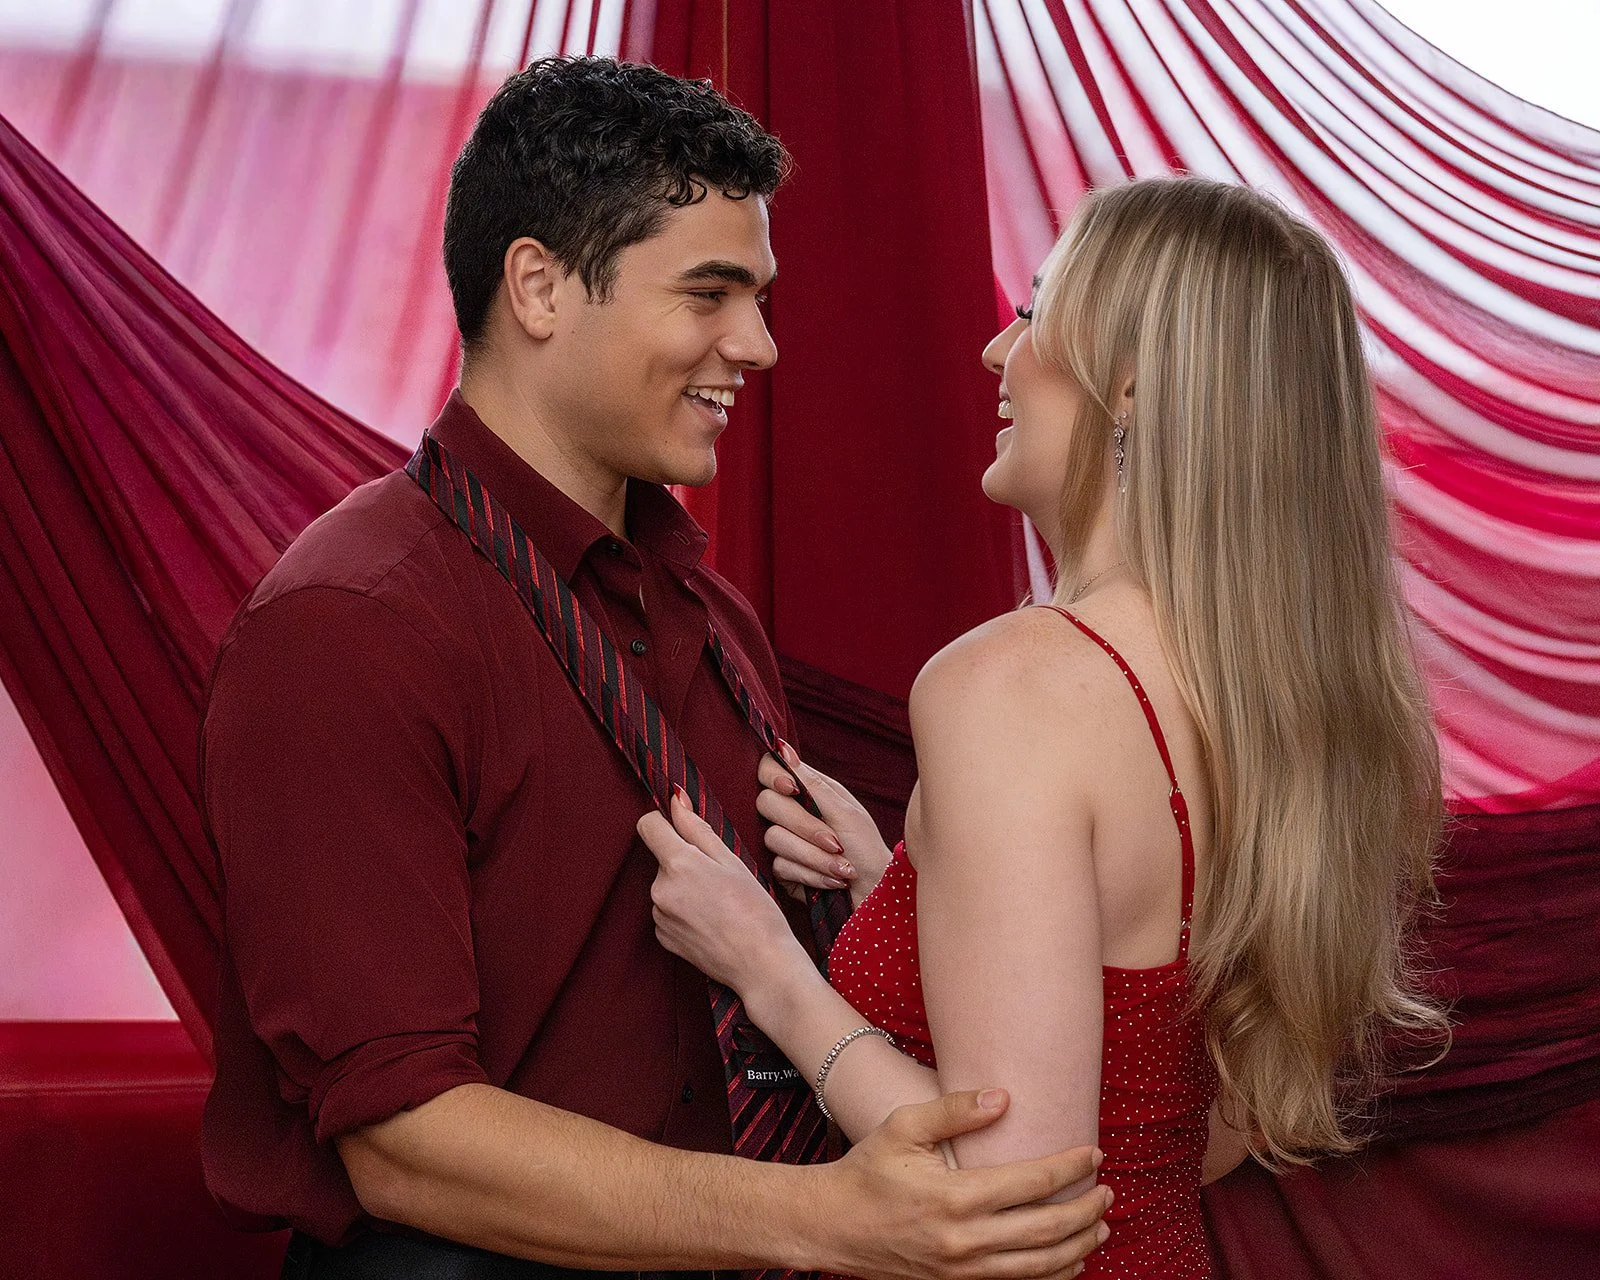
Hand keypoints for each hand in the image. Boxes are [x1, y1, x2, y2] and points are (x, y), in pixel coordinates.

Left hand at [640, 789, 810, 994]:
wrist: (761, 964)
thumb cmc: (755, 910)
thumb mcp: (731, 861)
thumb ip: (697, 829)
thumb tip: (675, 801)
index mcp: (678, 865)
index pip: (648, 825)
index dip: (664, 821)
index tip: (682, 828)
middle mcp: (659, 890)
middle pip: (662, 858)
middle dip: (684, 860)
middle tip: (719, 877)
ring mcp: (658, 916)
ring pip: (666, 885)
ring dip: (684, 887)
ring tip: (718, 903)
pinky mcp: (662, 937)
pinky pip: (667, 911)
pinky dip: (683, 911)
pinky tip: (710, 921)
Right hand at [759, 742, 893, 906]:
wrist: (874, 892)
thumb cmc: (866, 848)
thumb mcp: (845, 812)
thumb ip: (812, 784)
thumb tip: (781, 748)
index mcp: (806, 792)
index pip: (768, 770)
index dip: (772, 776)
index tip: (790, 789)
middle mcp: (790, 814)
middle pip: (766, 803)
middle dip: (805, 826)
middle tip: (836, 843)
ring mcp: (783, 842)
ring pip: (773, 838)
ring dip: (814, 856)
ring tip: (842, 866)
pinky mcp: (781, 871)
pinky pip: (780, 866)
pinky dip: (812, 874)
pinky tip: (833, 881)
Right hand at [815, 1089, 1110, 1279]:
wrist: (832, 1225)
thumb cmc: (868, 1168)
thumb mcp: (904, 1126)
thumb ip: (955, 1110)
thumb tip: (1004, 1098)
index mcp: (955, 1197)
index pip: (1032, 1182)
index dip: (1070, 1167)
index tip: (1094, 1153)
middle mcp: (965, 1240)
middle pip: (1047, 1229)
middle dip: (1086, 1210)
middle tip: (1107, 1190)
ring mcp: (962, 1270)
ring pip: (1039, 1266)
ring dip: (1078, 1246)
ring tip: (1102, 1225)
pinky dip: (1052, 1275)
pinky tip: (1070, 1260)